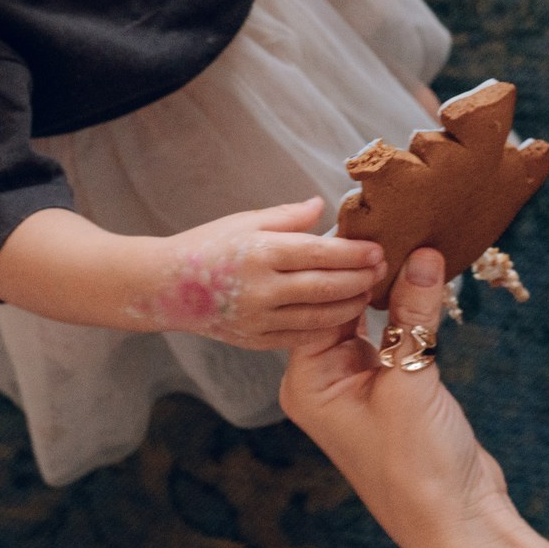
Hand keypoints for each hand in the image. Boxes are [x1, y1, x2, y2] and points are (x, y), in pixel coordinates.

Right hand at [137, 201, 386, 348]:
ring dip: (349, 306)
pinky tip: (344, 317)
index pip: (319, 253)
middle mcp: (260, 289)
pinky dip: (326, 328)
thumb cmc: (208, 245)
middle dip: (360, 279)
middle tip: (384, 271)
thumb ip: (289, 216)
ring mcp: (257, 319)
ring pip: (317, 317)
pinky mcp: (254, 341)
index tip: (378, 250)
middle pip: (324, 287)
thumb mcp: (246, 220)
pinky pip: (300, 337)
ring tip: (369, 293)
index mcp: (260, 252)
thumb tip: (325, 206)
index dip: (353, 253)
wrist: (164, 288)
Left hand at [281, 249, 546, 547]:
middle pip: (342, 307)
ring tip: (418, 239)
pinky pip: (397, 335)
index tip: (375, 220)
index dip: (347, 264)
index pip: (319, 304)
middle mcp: (326, 381)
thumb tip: (422, 252)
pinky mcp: (393, 388)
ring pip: (372, 319)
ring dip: (394, 287)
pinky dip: (412, 310)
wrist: (455, 521)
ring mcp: (360, 385)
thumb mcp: (412, 380)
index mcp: (308, 382)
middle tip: (401, 220)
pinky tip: (429, 278)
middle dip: (370, 269)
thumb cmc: (417, 465)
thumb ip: (413, 313)